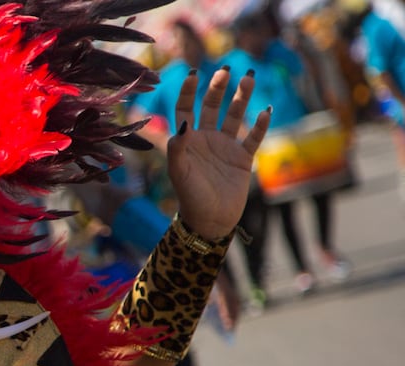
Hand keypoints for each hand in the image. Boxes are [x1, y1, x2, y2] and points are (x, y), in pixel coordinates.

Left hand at [168, 67, 270, 239]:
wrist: (210, 220)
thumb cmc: (190, 196)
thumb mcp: (179, 172)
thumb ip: (178, 147)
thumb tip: (184, 122)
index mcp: (188, 140)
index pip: (186, 109)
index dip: (188, 91)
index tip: (193, 73)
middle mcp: (206, 139)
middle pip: (212, 106)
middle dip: (218, 87)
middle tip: (226, 68)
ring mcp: (225, 147)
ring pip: (235, 116)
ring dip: (242, 97)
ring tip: (249, 77)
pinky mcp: (242, 158)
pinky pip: (253, 137)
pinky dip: (260, 125)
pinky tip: (264, 111)